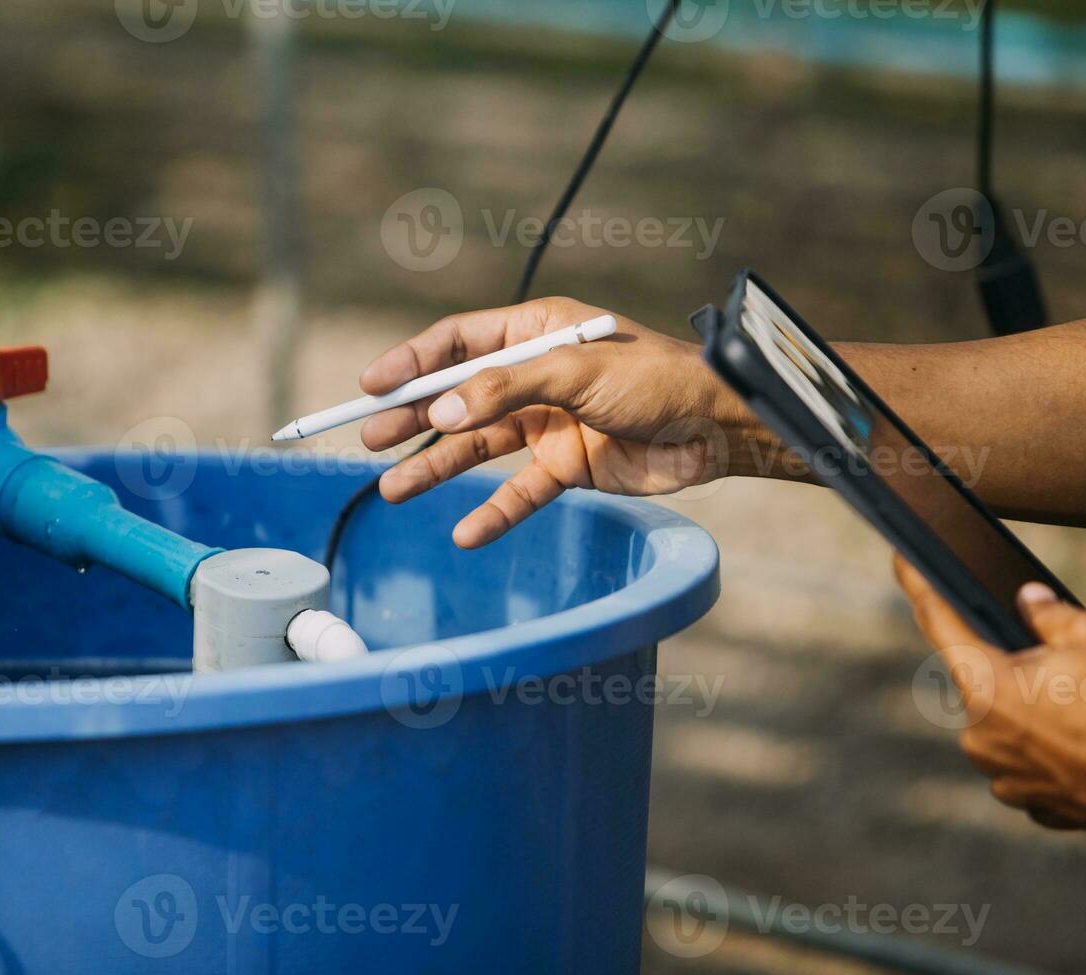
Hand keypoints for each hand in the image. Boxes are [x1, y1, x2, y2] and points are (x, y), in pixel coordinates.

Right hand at [359, 297, 754, 547]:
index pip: (458, 342)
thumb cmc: (655, 379)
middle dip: (412, 418)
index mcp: (535, 331)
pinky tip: (463, 532)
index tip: (371, 387)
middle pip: (456, 397)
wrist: (716, 429)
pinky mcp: (567, 468)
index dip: (411, 362)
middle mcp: (535, 376)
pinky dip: (492, 512)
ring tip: (392, 489)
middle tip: (368, 439)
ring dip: (436, 467)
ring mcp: (549, 424)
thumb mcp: (574, 370)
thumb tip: (440, 413)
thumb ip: (504, 389)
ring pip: (478, 448)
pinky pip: (518, 492)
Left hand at [895, 556, 1085, 866]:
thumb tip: (1028, 601)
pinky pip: (1031, 760)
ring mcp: (1004, 776)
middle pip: (982, 678)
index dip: (920, 585)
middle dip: (1014, 662)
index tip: (902, 558)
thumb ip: (1049, 614)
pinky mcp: (1033, 804)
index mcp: (985, 687)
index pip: (938, 622)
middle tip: (1067, 661)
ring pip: (1008, 722)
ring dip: (1036, 708)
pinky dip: (1054, 745)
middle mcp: (980, 737)